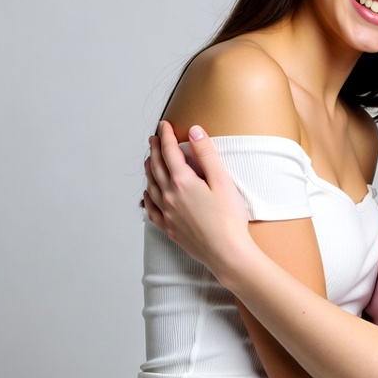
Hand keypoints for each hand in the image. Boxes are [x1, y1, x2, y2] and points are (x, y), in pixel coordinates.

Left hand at [143, 121, 252, 282]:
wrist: (227, 252)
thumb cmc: (229, 218)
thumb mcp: (222, 181)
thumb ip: (206, 154)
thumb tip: (194, 131)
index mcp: (182, 182)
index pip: (170, 152)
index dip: (166, 136)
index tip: (164, 125)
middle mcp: (170, 196)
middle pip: (157, 167)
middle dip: (155, 150)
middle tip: (154, 138)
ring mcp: (167, 214)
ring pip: (151, 186)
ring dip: (149, 170)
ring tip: (149, 160)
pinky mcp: (170, 228)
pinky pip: (151, 209)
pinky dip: (147, 197)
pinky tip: (147, 194)